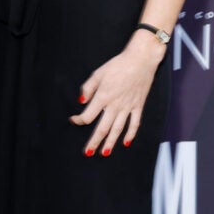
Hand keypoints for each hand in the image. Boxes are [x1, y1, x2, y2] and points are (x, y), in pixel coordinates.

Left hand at [69, 30, 164, 155]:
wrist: (140, 61)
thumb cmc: (117, 65)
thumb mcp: (98, 73)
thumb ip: (88, 88)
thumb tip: (81, 101)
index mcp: (103, 96)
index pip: (88, 115)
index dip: (79, 120)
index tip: (74, 120)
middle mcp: (115, 105)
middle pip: (103, 128)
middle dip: (94, 141)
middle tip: (88, 152)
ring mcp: (128, 107)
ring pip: (118, 129)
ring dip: (111, 142)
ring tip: (105, 152)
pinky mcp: (138, 106)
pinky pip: (134, 124)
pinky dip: (130, 134)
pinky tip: (125, 143)